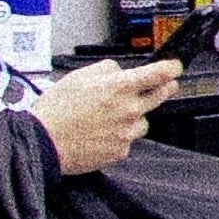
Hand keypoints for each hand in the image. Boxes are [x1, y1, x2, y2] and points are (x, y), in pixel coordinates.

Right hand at [28, 59, 181, 174]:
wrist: (43, 142)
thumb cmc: (56, 110)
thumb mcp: (78, 76)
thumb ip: (106, 69)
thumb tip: (119, 71)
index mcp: (119, 88)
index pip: (157, 74)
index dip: (171, 68)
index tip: (175, 66)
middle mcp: (128, 110)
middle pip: (159, 96)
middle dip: (164, 88)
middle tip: (165, 85)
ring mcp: (126, 133)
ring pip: (143, 121)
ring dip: (135, 116)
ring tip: (111, 116)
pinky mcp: (120, 152)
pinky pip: (128, 140)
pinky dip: (120, 135)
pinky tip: (102, 133)